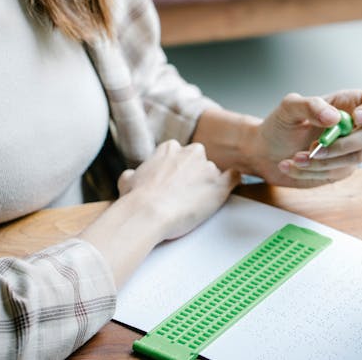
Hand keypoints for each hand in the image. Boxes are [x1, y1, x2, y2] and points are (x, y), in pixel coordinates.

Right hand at [117, 140, 239, 239]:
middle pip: (197, 159)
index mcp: (170, 148)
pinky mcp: (220, 185)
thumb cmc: (136, 199)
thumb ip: (133, 174)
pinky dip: (232, 182)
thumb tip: (130, 177)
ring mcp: (207, 167)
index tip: (173, 181)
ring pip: (212, 172)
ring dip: (207, 184)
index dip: (176, 169)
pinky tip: (229, 188)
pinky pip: (234, 177)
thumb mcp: (127, 180)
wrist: (148, 212)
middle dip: (193, 173)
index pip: (179, 153)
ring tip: (197, 202)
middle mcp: (191, 152)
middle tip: (184, 192)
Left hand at [252, 88, 361, 187]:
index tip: (357, 118)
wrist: (264, 152)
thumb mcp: (288, 108)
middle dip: (343, 143)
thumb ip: (310, 105)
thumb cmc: (278, 124)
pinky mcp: (341, 169)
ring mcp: (350, 149)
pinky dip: (311, 170)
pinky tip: (291, 164)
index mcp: (348, 102)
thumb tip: (335, 117)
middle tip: (314, 146)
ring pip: (354, 158)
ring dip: (322, 160)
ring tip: (294, 156)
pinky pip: (335, 173)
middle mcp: (355, 126)